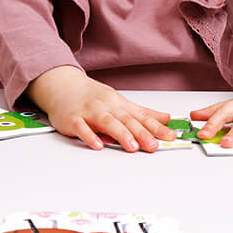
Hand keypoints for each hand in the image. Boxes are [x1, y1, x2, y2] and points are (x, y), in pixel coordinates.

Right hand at [28, 66, 175, 151]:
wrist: (63, 85)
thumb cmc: (91, 97)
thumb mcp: (120, 102)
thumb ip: (143, 113)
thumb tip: (167, 119)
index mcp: (119, 104)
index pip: (141, 117)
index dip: (157, 127)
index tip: (170, 136)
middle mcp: (106, 107)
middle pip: (126, 120)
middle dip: (141, 133)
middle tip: (153, 145)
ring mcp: (89, 113)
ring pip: (107, 123)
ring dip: (120, 134)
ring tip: (132, 147)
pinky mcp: (72, 119)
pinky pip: (81, 128)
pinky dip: (89, 136)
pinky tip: (98, 145)